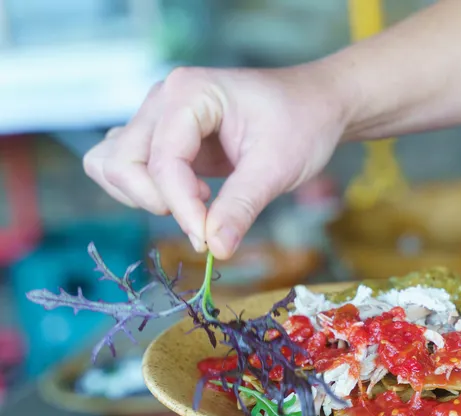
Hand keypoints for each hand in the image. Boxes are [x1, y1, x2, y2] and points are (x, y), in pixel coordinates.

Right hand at [84, 63, 350, 258]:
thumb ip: (241, 207)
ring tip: (200, 202)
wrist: (317, 105)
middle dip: (157, 201)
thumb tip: (216, 249)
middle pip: (121, 161)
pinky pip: (127, 167)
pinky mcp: (164, 137)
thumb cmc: (302, 124)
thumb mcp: (277, 168)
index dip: (181, 207)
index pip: (162, 160)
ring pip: (114, 164)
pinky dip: (149, 191)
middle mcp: (163, 99)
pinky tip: (194, 196)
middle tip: (204, 219)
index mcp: (189, 92)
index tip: (208, 241)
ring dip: (144, 196)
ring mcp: (159, 116)